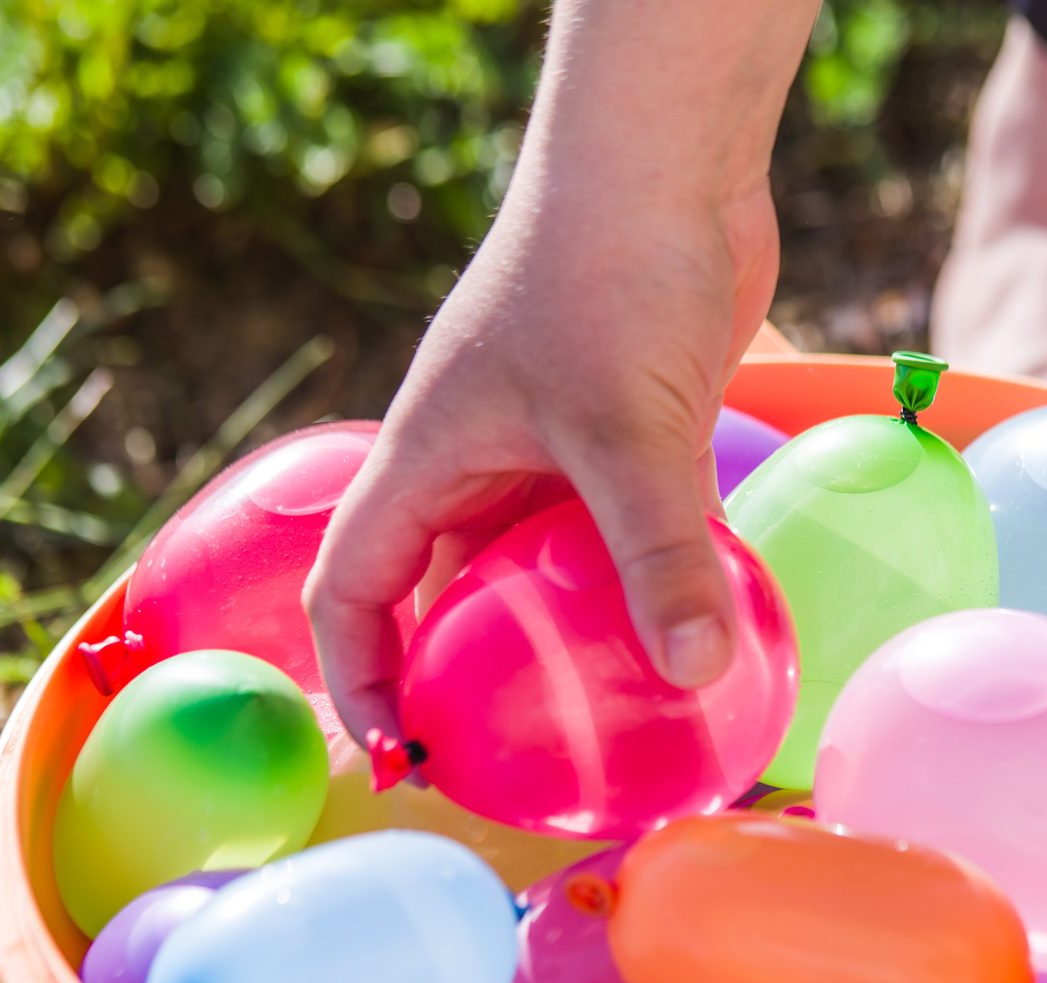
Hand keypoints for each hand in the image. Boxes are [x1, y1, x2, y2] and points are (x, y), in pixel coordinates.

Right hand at [303, 177, 780, 751]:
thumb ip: (658, 554)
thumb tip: (695, 674)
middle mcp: (475, 461)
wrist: (671, 156)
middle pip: (442, 594)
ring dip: (561, 637)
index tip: (405, 759)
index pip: (351, 591)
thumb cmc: (611, 270)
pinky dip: (635, 584)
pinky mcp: (620, 432)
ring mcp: (547, 447)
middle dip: (465, 679)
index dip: (358, 681)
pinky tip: (685, 637)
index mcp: (426, 458)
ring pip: (534, 567)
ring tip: (606, 722)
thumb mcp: (628, 430)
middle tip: (515, 763)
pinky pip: (612, 533)